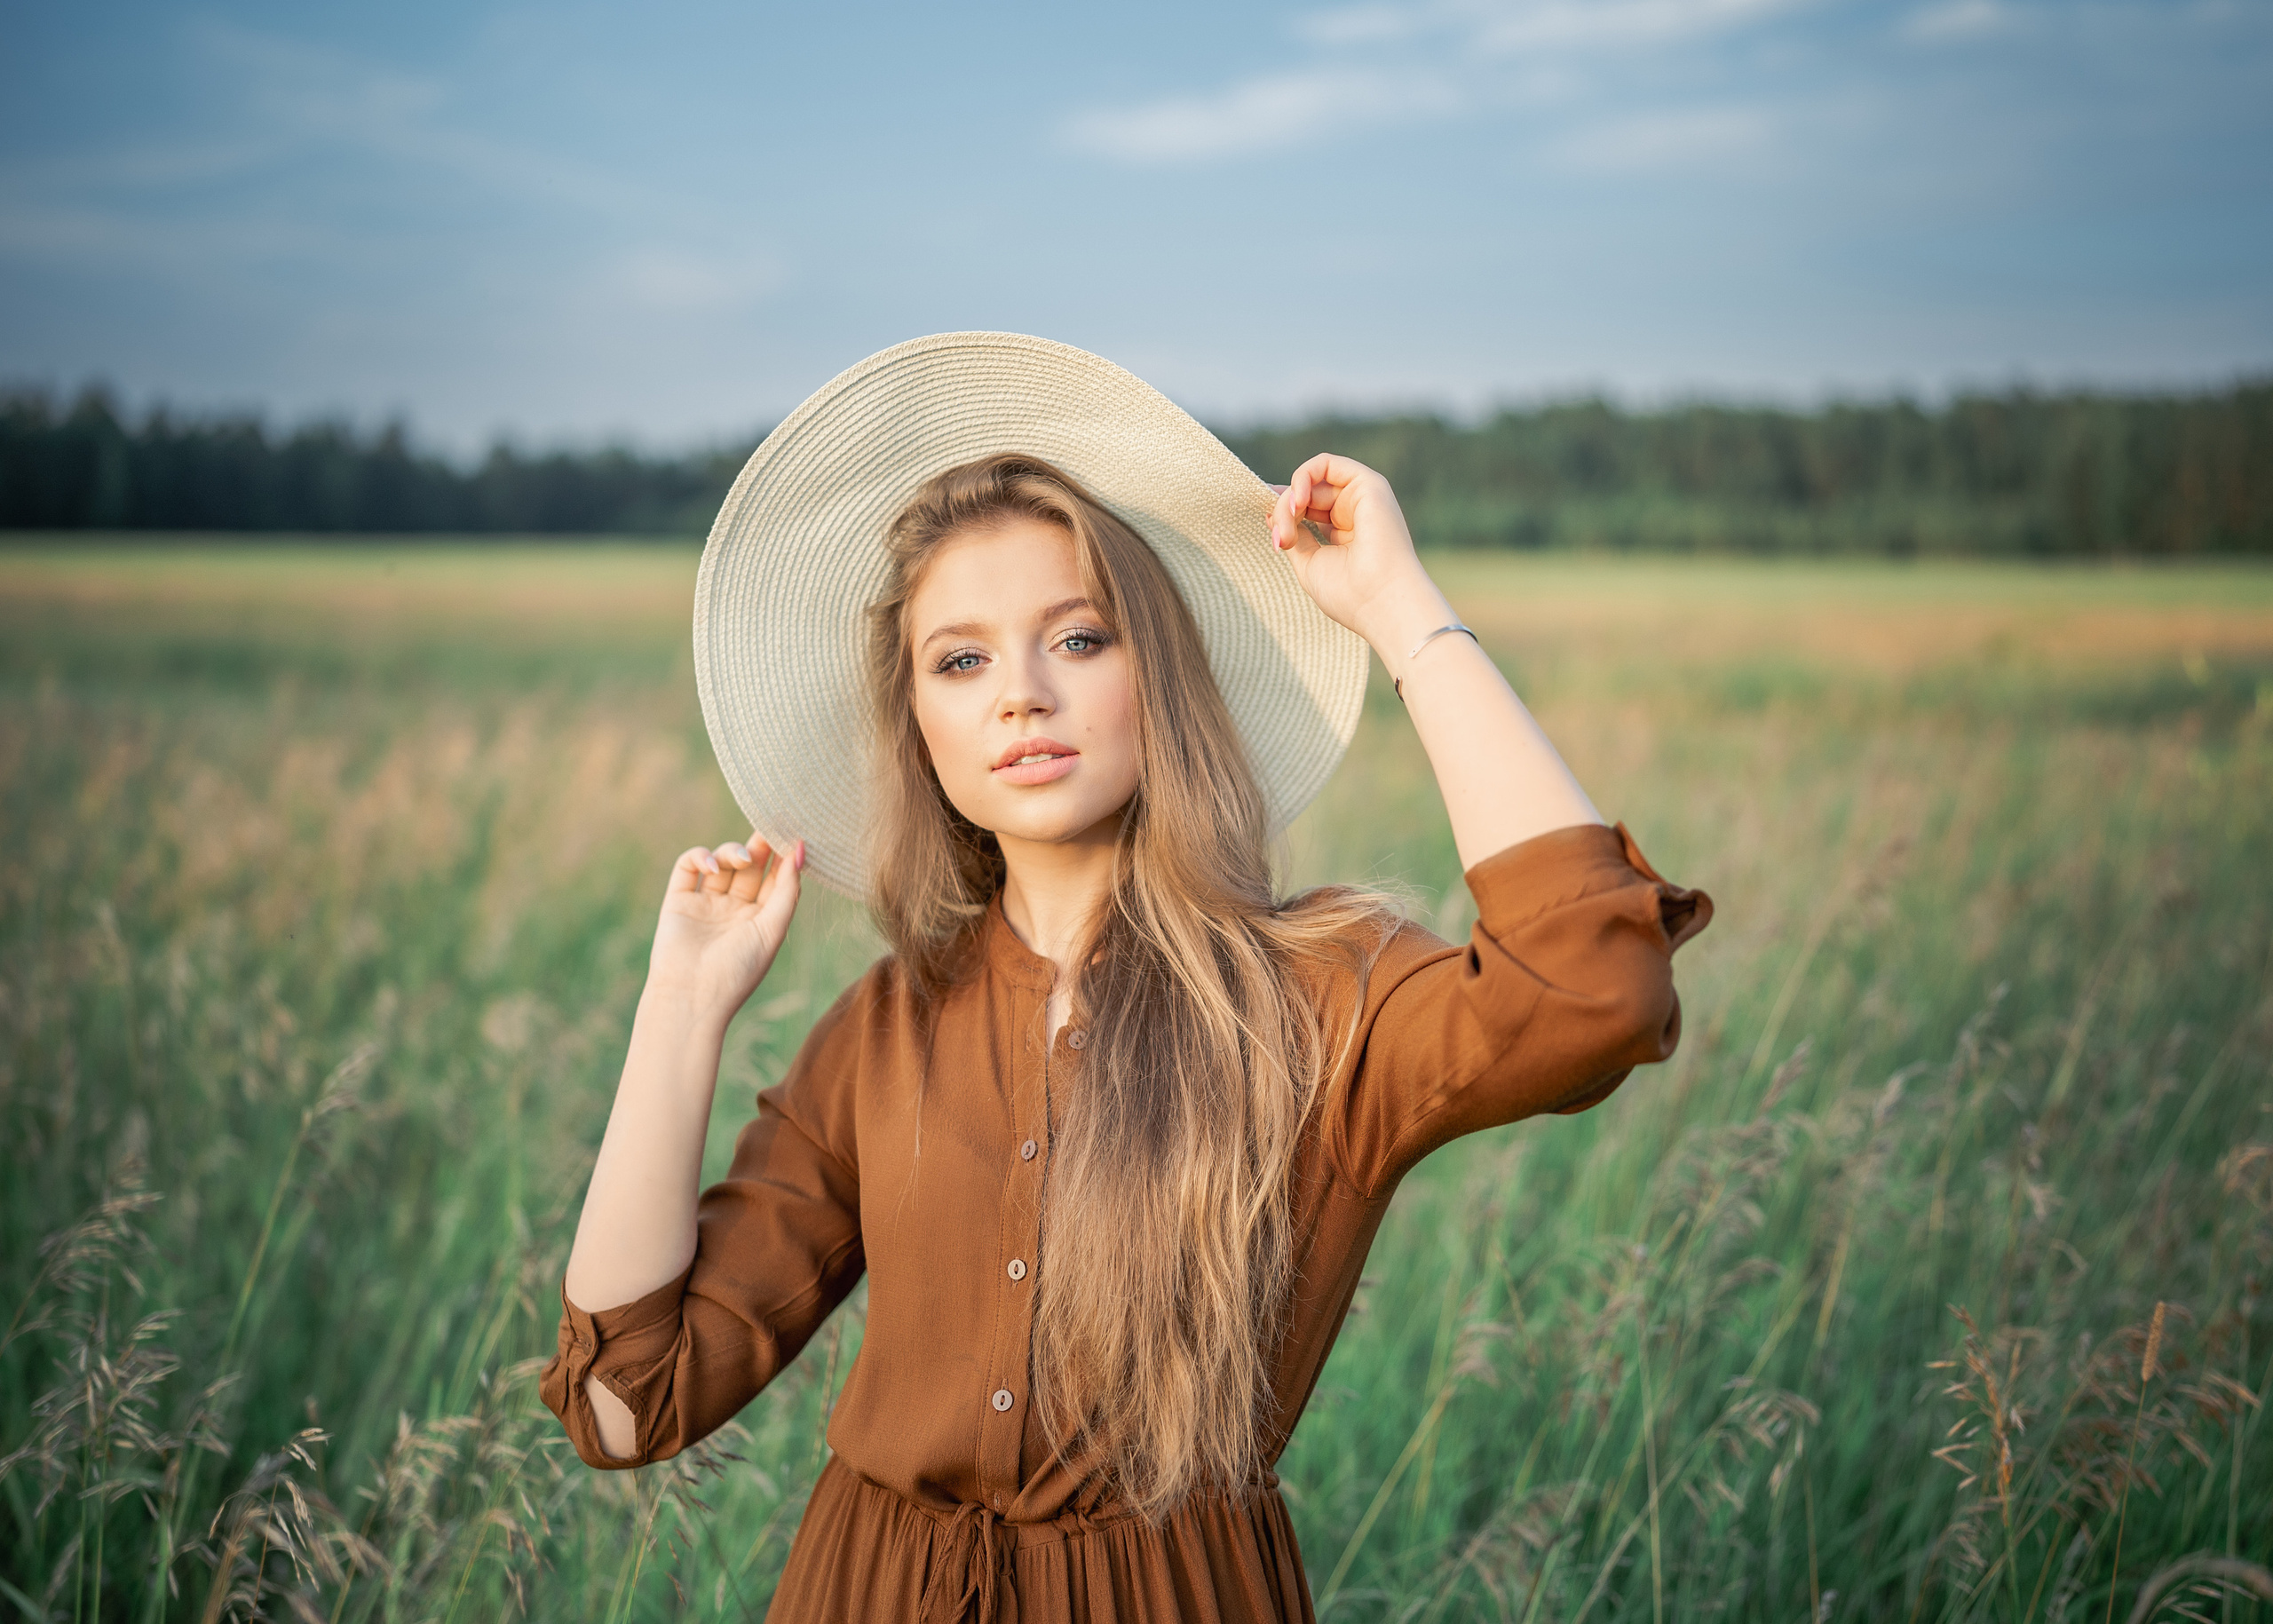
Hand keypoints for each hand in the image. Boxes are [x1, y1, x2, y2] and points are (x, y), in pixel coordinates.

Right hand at [646, 833, 803, 1024]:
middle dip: (759, 847)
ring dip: (733, 852)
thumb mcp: (773, 928)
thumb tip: (799, 849)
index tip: (792, 836)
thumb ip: (787, 889)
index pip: (775, 879)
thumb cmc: (738, 970)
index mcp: (761, 919)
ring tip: (741, 858)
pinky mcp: (678, 901)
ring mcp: (706, 904)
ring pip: (722, 863)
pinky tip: (712, 865)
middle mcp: (734, 910)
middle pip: (749, 867)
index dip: (783, 857)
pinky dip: (700, 857)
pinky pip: (688, 867)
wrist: (692, 996)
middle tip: (769, 829)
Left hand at [1267, 454, 1453, 654]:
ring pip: (1310, 482)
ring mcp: (1361, 497)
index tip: (1274, 531)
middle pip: (1304, 496)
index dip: (1283, 513)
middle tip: (1281, 540)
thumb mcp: (1309, 563)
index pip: (1307, 510)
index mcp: (1343, 534)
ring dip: (1289, 501)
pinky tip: (1298, 501)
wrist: (1382, 602)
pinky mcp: (1369, 484)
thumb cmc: (1348, 594)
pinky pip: (1325, 464)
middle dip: (1283, 513)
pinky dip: (1302, 476)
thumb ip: (1294, 533)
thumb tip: (1272, 511)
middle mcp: (1354, 513)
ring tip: (1288, 528)